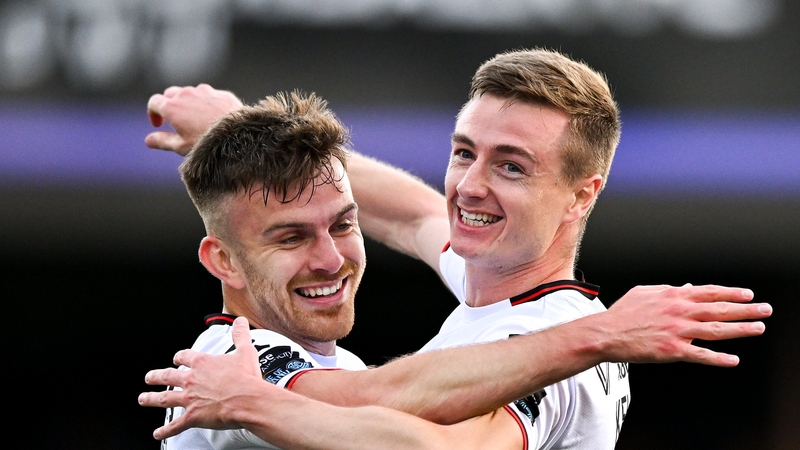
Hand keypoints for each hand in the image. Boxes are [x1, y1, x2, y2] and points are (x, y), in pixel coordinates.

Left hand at [138, 316, 262, 439]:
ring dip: (152, 398)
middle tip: (149, 377)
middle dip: (157, 376)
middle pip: (168, 376)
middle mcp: (191, 379)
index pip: (185, 357)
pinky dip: (165, 430)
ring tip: (143, 398)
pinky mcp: (192, 416)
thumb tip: (240, 322)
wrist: (247, 399)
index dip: (180, 358)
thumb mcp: (245, 351)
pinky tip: (157, 433)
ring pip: (165, 398)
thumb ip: (240, 335)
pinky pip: (175, 425)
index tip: (177, 359)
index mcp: (202, 363)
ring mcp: (189, 398)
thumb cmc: (246, 378)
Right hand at [146, 83, 243, 155]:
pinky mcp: (221, 93)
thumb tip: (148, 140)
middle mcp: (186, 94)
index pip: (154, 102)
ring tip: (195, 120)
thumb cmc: (207, 144)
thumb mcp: (181, 147)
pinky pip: (209, 95)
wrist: (237, 136)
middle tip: (175, 121)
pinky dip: (206, 103)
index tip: (159, 124)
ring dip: (188, 102)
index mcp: (171, 107)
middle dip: (169, 105)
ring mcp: (204, 91)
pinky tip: (213, 117)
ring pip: (191, 93)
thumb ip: (162, 141)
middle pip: (170, 94)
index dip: (153, 113)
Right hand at [601, 284, 771, 365]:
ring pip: (716, 330)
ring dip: (741, 329)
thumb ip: (668, 290)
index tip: (748, 295)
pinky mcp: (672, 350)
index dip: (731, 293)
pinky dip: (719, 358)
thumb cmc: (622, 314)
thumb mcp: (644, 293)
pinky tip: (733, 360)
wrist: (606, 333)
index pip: (710, 292)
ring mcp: (678, 331)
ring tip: (758, 328)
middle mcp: (680, 312)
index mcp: (673, 296)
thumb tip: (687, 288)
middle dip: (746, 309)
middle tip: (765, 310)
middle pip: (720, 309)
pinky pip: (701, 355)